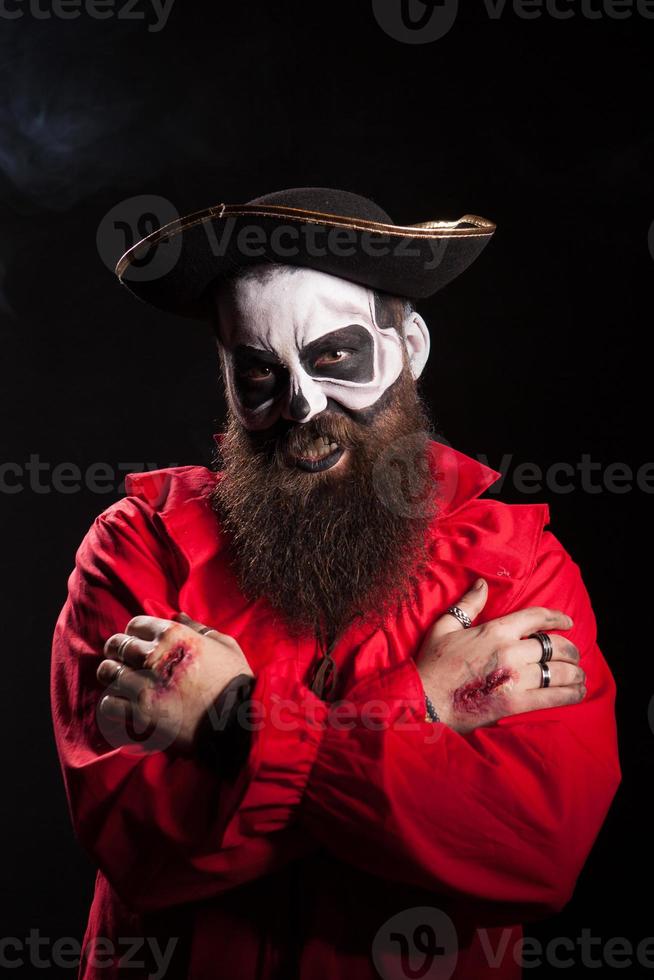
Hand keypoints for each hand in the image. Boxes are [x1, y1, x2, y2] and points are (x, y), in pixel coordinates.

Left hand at [96, 613, 253, 754]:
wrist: (238, 723)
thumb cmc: (235, 682)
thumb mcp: (225, 646)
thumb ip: (198, 628)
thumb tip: (177, 616)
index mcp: (174, 635)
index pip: (136, 624)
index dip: (134, 633)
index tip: (137, 642)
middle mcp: (154, 656)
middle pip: (117, 645)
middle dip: (117, 651)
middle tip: (122, 661)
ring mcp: (144, 686)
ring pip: (108, 672)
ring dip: (111, 675)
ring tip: (119, 683)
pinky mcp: (139, 714)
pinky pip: (108, 703)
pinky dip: (111, 703)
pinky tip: (120, 705)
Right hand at [416, 579, 585, 733]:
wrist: (424, 701)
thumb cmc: (432, 664)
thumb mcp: (444, 627)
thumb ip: (467, 605)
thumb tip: (481, 584)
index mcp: (495, 630)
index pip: (536, 617)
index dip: (556, 618)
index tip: (567, 622)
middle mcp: (510, 651)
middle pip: (554, 646)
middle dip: (570, 649)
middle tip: (573, 654)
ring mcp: (515, 677)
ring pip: (559, 671)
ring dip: (575, 672)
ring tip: (579, 675)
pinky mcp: (516, 702)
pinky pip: (553, 696)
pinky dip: (571, 694)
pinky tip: (577, 692)